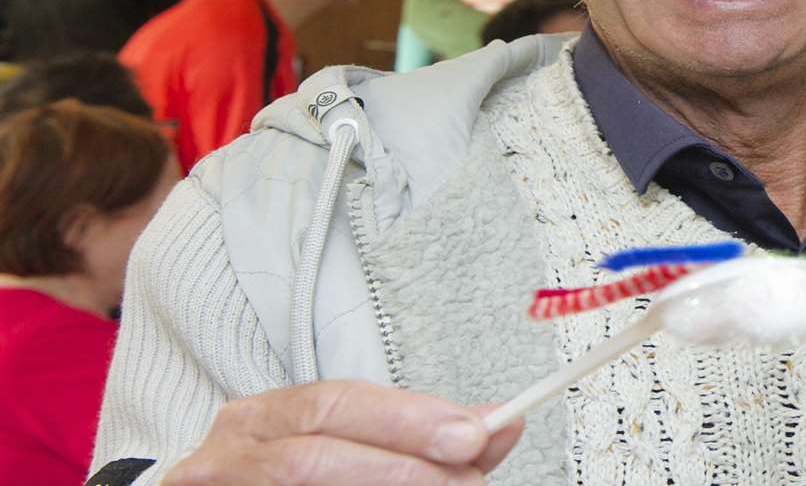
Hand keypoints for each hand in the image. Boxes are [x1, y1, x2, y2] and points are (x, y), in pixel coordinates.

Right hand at [162, 380, 522, 484]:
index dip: (408, 417)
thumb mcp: (354, 443)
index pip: (338, 401)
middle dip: (398, 464)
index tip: (473, 432)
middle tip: (466, 478)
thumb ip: (423, 436)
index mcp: (265, 418)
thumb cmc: (289, 477)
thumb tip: (500, 424)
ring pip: (301, 483)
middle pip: (313, 452)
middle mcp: (231, 452)